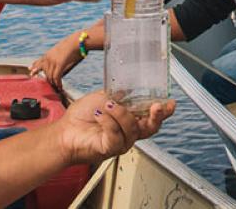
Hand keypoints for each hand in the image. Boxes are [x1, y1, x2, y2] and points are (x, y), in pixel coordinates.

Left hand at [29, 34, 83, 89]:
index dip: (34, 67)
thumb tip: (59, 65)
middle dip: (47, 79)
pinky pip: (56, 77)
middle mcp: (48, 58)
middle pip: (44, 72)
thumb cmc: (73, 43)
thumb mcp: (62, 49)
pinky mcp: (59, 64)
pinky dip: (58, 83)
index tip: (31, 71)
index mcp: (48, 54)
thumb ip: (58, 57)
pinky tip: (60, 87)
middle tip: (50, 85)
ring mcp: (53, 61)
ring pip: (50, 76)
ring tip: (57, 87)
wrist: (77, 40)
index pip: (38, 62)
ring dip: (53, 83)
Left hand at [55, 92, 173, 164]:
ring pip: (132, 129)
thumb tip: (132, 87)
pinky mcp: (110, 149)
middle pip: (151, 128)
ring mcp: (121, 142)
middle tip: (156, 106)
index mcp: (130, 120)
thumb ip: (120, 95)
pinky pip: (116, 135)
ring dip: (121, 114)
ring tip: (108, 105)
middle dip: (157, 116)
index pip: (152, 117)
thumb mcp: (105, 98)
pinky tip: (99, 115)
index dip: (164, 112)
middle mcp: (129, 133)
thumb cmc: (82, 116)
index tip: (171, 103)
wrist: (64, 131)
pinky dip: (108, 122)